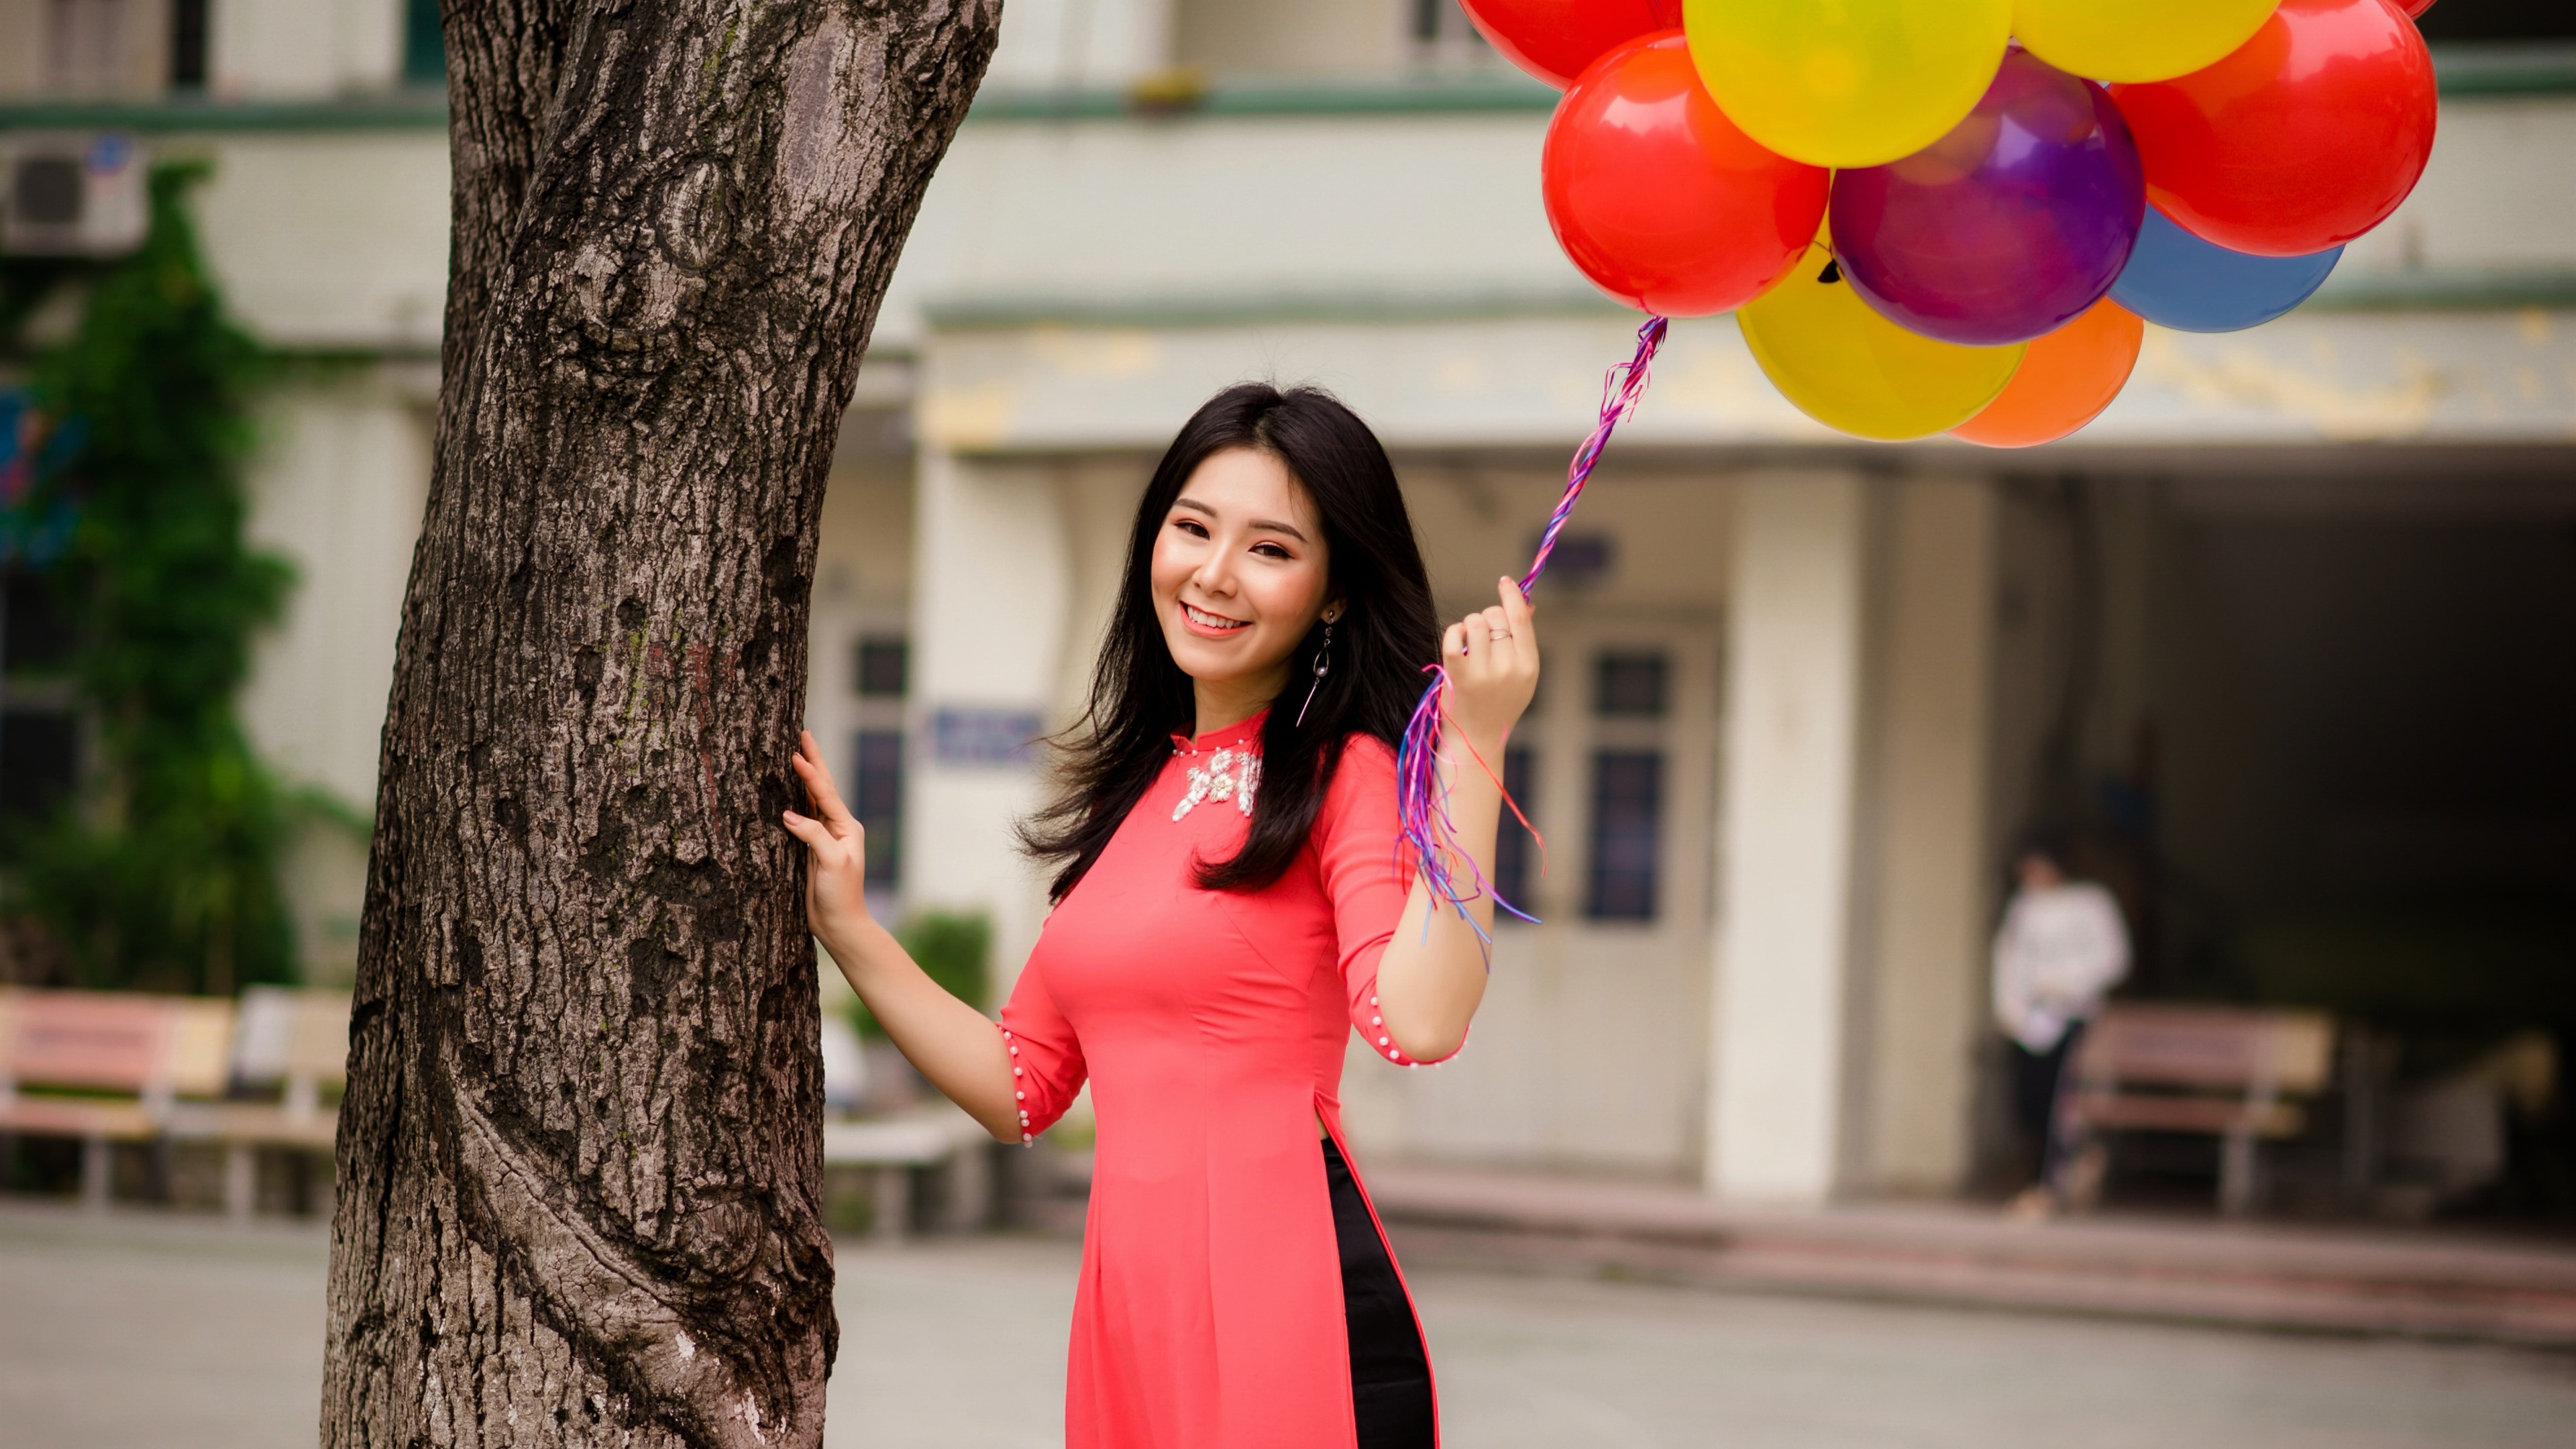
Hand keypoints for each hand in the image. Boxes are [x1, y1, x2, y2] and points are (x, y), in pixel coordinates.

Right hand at [782, 729, 872, 949]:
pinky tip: (785, 792)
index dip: (810, 773)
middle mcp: (837, 827)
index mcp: (847, 827)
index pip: (825, 794)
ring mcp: (824, 837)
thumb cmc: (841, 895)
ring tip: (795, 754)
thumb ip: (813, 836)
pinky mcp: (810, 849)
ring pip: (810, 800)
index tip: (796, 752)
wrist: (840, 923)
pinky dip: (793, 801)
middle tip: (804, 734)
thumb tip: (788, 815)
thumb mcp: (831, 863)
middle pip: (821, 788)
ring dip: (803, 777)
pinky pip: (801, 818)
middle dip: (813, 761)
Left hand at [1439, 576, 1539, 756]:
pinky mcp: (1458, 675)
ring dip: (1468, 627)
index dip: (1512, 595)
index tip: (1504, 581)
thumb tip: (1527, 604)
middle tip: (1482, 639)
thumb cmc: (1499, 704)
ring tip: (1468, 647)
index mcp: (1528, 666)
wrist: (1476, 741)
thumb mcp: (1521, 676)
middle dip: (1487, 618)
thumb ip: (1523, 641)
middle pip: (1495, 616)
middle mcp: (1509, 668)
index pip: (1521, 618)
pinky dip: (1453, 632)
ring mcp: (1483, 672)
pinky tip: (1455, 643)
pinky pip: (1454, 634)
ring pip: (1474, 622)